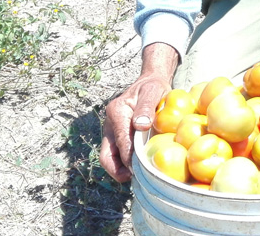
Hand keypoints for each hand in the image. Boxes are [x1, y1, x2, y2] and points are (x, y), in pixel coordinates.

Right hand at [99, 43, 178, 181]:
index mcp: (117, 112)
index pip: (121, 141)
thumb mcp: (153, 92)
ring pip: (109, 156)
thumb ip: (146, 108)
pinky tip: (136, 169)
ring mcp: (111, 130)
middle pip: (107, 154)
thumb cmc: (153, 87)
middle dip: (117, 170)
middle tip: (133, 178)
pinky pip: (116, 153)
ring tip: (134, 177)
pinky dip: (123, 163)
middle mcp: (110, 123)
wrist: (150, 82)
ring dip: (119, 169)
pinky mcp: (116, 135)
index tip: (140, 169)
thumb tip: (140, 125)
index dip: (129, 158)